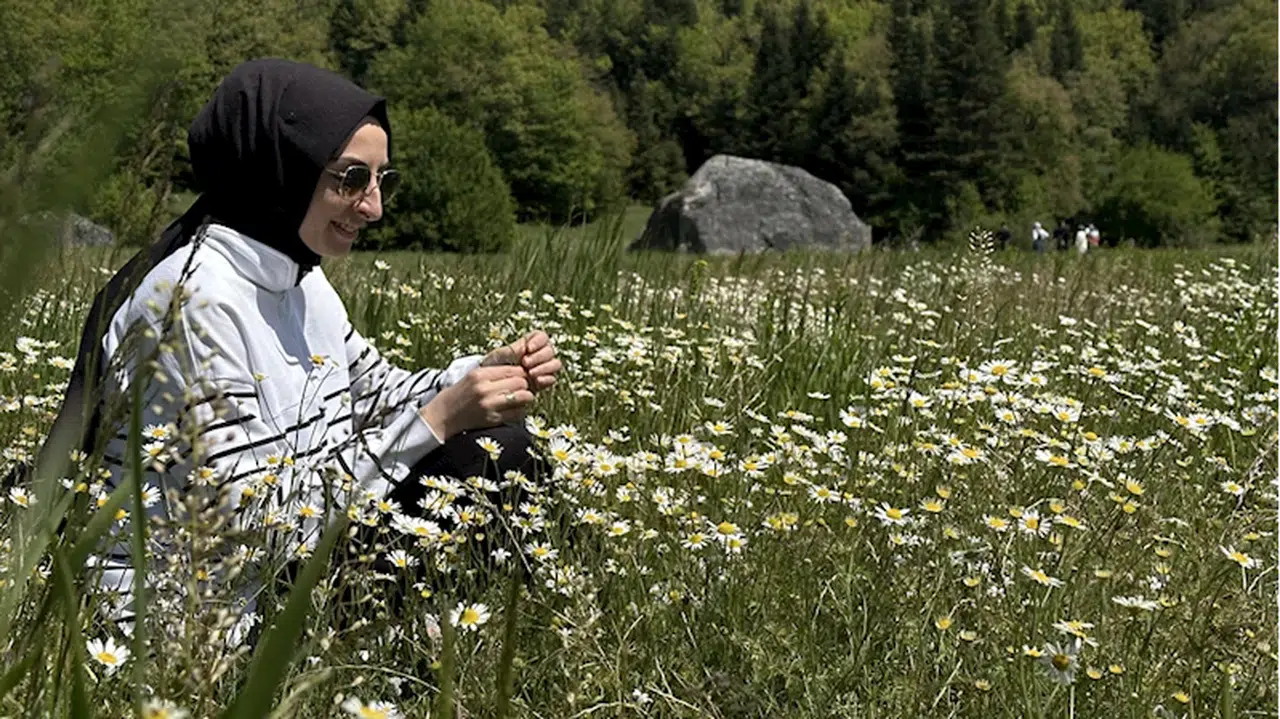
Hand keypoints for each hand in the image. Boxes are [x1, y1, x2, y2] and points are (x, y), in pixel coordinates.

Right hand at [418, 366, 532, 439]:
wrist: (443, 415)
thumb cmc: (459, 395)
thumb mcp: (472, 377)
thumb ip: (493, 373)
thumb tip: (518, 371)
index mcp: (480, 375)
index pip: (513, 369)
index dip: (521, 373)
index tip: (520, 377)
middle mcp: (485, 388)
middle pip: (521, 382)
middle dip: (525, 385)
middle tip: (522, 389)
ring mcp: (489, 405)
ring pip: (522, 397)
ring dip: (525, 398)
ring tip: (521, 399)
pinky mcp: (492, 419)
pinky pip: (517, 413)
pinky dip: (520, 411)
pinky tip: (514, 410)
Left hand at [481, 330, 560, 392]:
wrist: (491, 385)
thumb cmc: (494, 366)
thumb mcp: (499, 355)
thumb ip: (513, 350)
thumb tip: (525, 349)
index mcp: (530, 344)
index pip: (542, 337)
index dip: (539, 341)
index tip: (528, 348)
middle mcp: (540, 355)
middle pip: (550, 350)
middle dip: (539, 356)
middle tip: (525, 363)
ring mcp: (543, 369)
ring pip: (555, 364)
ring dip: (545, 367)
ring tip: (531, 373)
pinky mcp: (543, 382)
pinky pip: (552, 379)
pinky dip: (546, 379)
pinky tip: (537, 381)